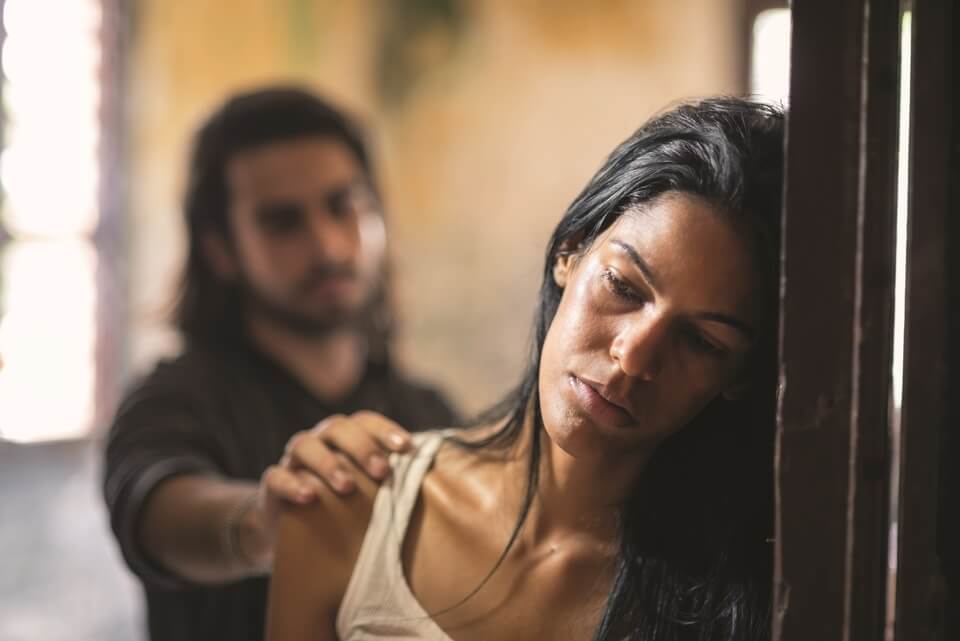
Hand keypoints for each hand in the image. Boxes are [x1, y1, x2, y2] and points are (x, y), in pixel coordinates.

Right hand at [256, 411, 412, 532]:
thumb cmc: (341, 505)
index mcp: (344, 438)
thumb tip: (437, 479)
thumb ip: (388, 480)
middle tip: (381, 471)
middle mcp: (319, 441)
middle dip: (361, 447)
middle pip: (337, 428)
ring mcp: (293, 461)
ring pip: (305, 446)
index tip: (407, 448)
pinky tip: (308, 496)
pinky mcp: (271, 486)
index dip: (385, 430)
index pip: (365, 421)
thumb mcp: (366, 491)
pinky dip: (292, 484)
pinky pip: (276, 477)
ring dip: (329, 463)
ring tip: (347, 486)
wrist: (292, 531)